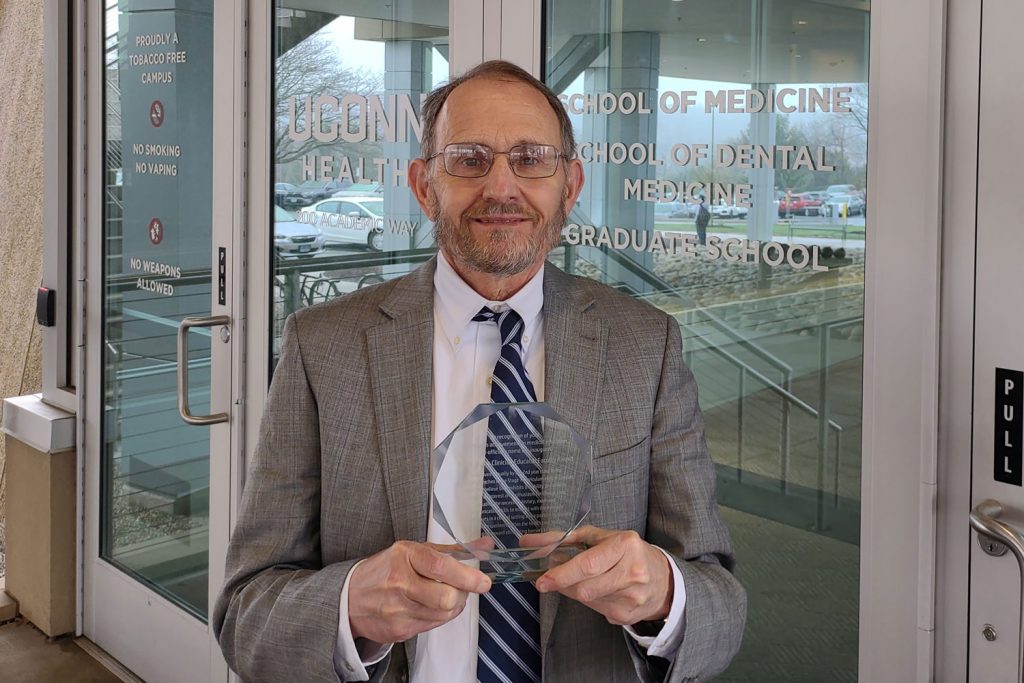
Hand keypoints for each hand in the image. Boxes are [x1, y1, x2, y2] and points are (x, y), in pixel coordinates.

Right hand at [348, 540, 491, 643]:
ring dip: (452, 606)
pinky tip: (427, 606)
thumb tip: (485, 546)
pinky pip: (432, 626)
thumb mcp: (415, 551)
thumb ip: (453, 550)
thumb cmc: (386, 570)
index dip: (466, 576)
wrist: (350, 596)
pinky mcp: (398, 630)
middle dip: (461, 594)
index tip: (483, 582)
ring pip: (443, 615)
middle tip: (461, 588)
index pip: (440, 566)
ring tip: (443, 595)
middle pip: (446, 598)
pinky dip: (437, 617)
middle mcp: (399, 582)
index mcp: (405, 556)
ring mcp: (397, 609)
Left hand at [532, 526, 672, 625]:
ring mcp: (633, 597)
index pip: (588, 565)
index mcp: (625, 545)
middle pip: (585, 587)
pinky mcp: (629, 615)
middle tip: (553, 578)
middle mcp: (633, 572)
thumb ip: (562, 538)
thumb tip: (528, 542)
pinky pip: (596, 610)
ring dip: (576, 590)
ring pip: (588, 600)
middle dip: (564, 584)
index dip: (562, 574)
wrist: (664, 579)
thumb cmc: (626, 552)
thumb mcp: (598, 537)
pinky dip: (590, 600)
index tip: (543, 580)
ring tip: (585, 579)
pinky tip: (600, 590)